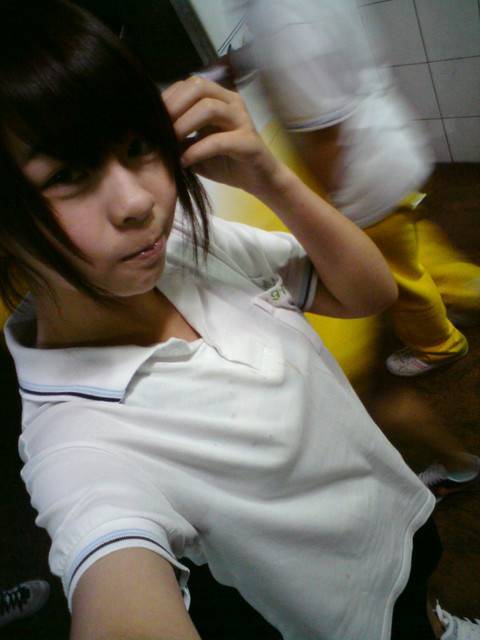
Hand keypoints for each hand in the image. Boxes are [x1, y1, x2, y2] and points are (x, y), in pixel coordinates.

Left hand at [162, 76, 282, 196]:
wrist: (258, 180)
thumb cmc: (226, 163)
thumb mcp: (195, 148)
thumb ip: (178, 138)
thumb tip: (150, 133)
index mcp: (219, 99)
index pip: (189, 84)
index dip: (168, 97)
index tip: (152, 118)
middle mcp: (232, 103)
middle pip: (199, 87)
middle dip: (174, 105)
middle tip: (159, 127)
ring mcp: (243, 120)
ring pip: (210, 108)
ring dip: (184, 125)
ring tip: (170, 144)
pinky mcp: (249, 142)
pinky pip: (220, 141)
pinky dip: (198, 150)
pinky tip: (185, 162)